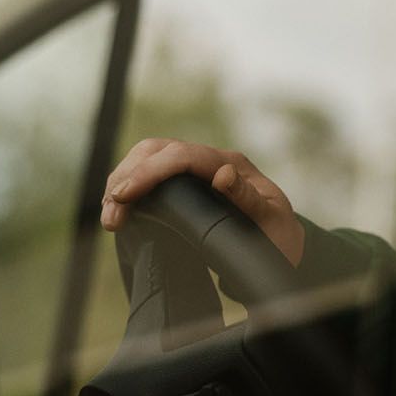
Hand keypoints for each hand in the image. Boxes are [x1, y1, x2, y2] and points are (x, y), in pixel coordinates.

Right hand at [101, 139, 305, 265]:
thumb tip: (222, 174)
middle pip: (159, 150)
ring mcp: (198, 171)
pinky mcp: (187, 185)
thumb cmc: (280, 237)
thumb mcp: (273, 223)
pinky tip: (118, 210)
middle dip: (129, 176)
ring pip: (149, 159)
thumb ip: (250, 200)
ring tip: (111, 218)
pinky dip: (130, 190)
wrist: (284, 245)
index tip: (125, 196)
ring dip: (123, 183)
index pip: (183, 156)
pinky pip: (151, 176)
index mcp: (232, 165)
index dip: (150, 172)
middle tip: (112, 215)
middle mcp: (213, 161)